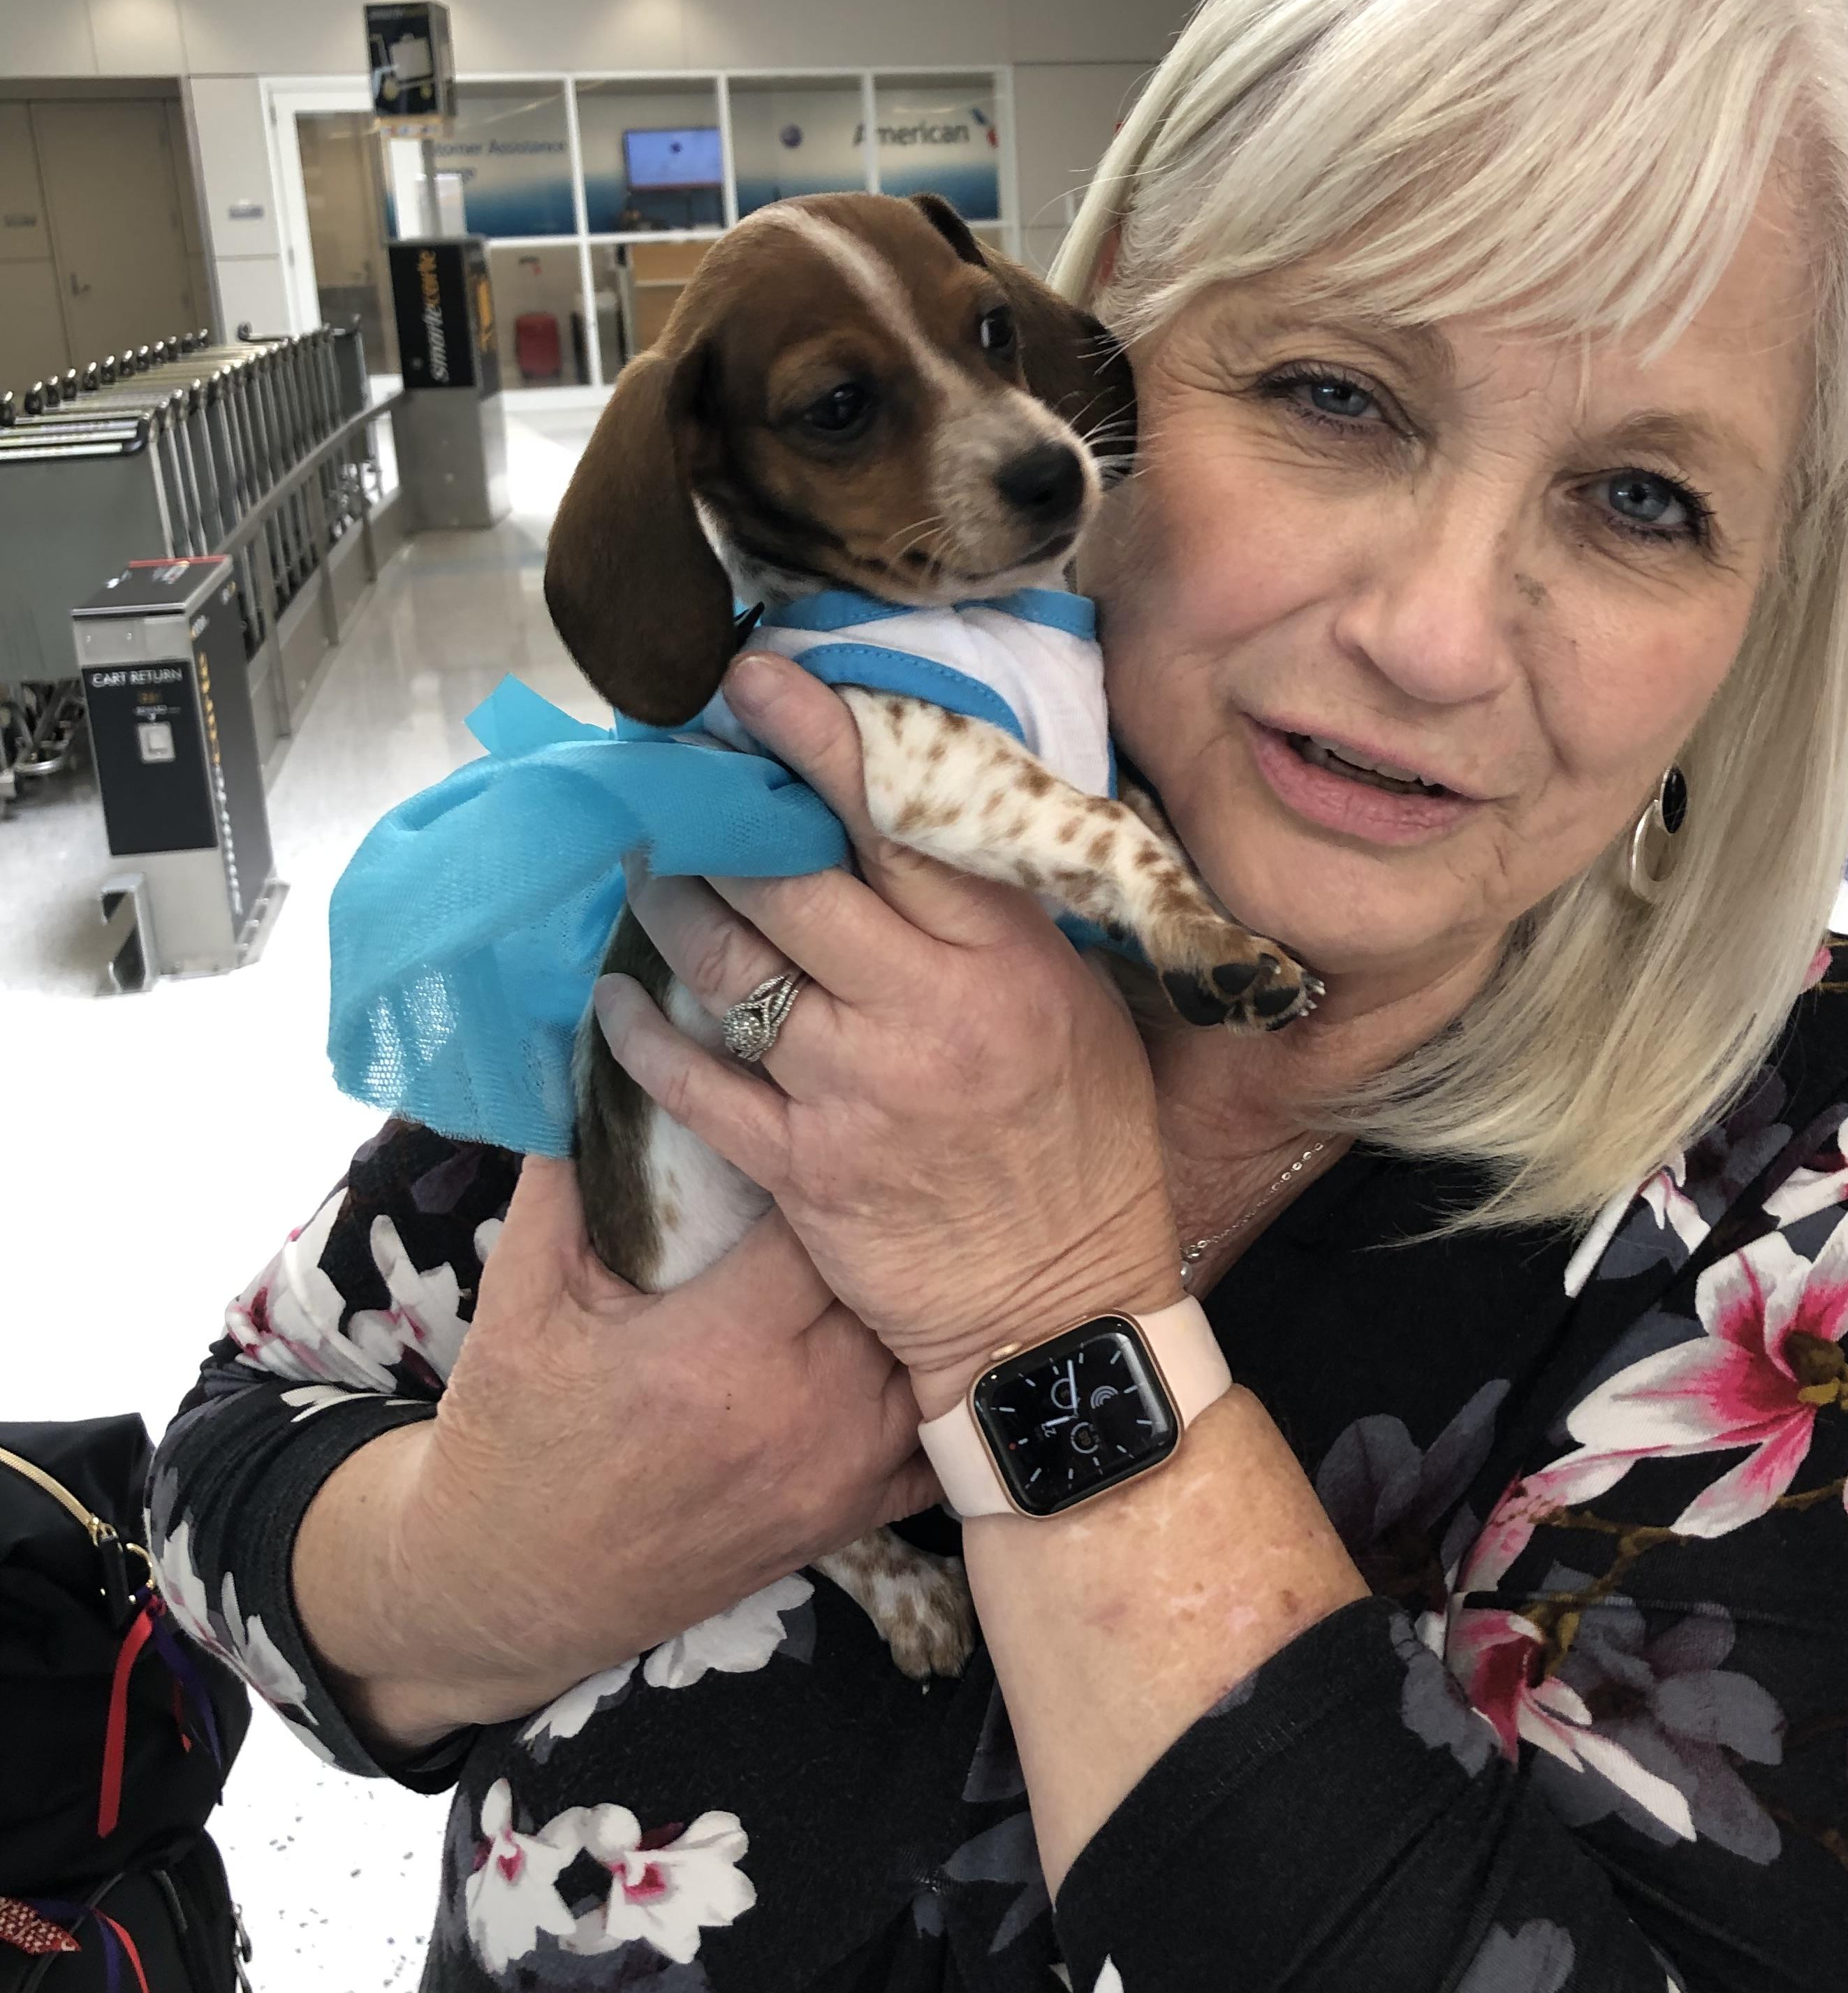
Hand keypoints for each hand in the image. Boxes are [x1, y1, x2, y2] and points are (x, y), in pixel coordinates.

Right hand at [292, 1152, 934, 1739]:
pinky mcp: (846, 1520)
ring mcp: (834, 1475)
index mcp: (717, 1351)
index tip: (815, 1120)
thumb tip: (596, 1055)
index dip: (825, 1161)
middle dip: (878, 1220)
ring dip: (910, 1297)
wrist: (513, 1587)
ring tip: (896, 1241)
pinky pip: (932, 1445)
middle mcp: (799, 1415)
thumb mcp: (521, 1296)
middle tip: (869, 1163)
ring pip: (923, 1352)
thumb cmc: (513, 1434)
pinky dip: (930, 1389)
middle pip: (887, 1281)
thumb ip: (566, 1179)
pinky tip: (915, 1338)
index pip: (820, 1221)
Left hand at [591, 652, 1185, 1416]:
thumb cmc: (1084, 1150)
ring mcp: (854, 1092)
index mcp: (1004, 962)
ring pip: (732, 970)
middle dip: (720, 816)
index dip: (818, 742)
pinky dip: (646, 1034)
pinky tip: (618, 994)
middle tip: (673, 769)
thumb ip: (999, 923)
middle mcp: (924, 1014)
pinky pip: (697, 1083)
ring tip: (643, 861)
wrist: (1061, 1311)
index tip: (751, 681)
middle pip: (792, 883)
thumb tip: (915, 825)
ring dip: (673, 905)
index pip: (899, 824)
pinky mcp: (802, 1169)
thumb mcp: (1076, 1009)